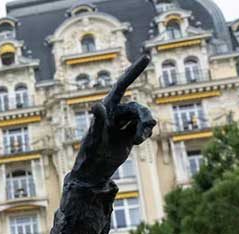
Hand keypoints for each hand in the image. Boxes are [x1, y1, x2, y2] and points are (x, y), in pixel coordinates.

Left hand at [74, 55, 156, 182]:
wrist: (94, 171)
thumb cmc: (90, 154)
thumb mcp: (96, 138)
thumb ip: (99, 121)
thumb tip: (96, 105)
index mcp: (107, 109)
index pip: (122, 85)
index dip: (134, 71)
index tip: (147, 56)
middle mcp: (115, 114)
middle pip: (138, 108)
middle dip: (144, 119)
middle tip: (144, 134)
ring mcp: (121, 124)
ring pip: (142, 118)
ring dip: (145, 128)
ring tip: (138, 141)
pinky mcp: (127, 134)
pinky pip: (142, 128)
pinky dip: (144, 133)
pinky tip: (138, 142)